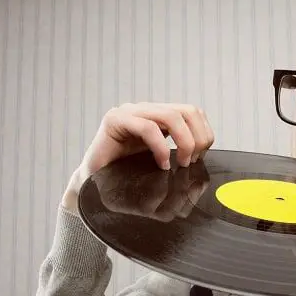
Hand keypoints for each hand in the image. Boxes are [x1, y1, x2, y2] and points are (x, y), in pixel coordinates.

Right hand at [62, 103, 214, 211]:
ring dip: (184, 142)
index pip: (192, 113)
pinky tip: (161, 164)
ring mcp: (129, 113)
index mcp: (157, 117)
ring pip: (171, 116)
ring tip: (179, 164)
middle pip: (187, 111)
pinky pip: (147, 127)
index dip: (204, 134)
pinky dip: (161, 148)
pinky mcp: (114, 121)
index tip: (199, 158)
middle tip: (191, 162)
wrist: (91, 186)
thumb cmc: (124, 178)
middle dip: (198, 138)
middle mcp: (145, 110)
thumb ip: (178, 160)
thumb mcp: (158, 167)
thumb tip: (202, 169)